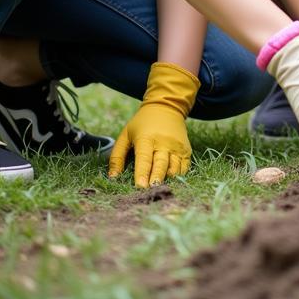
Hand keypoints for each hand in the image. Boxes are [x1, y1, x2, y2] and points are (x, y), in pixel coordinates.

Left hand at [108, 61, 198, 187]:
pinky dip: (179, 175)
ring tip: (160, 188)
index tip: (140, 187)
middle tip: (150, 191)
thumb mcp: (125, 134)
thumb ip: (117, 156)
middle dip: (156, 179)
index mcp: (146, 139)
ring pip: (174, 168)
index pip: (144, 159)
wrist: (167, 107)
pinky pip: (184, 166)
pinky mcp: (186, 149)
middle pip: (161, 165)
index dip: (142, 173)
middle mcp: (164, 143)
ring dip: (168, 179)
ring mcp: (177, 146)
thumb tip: (113, 178)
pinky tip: (171, 181)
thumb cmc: (142, 123)